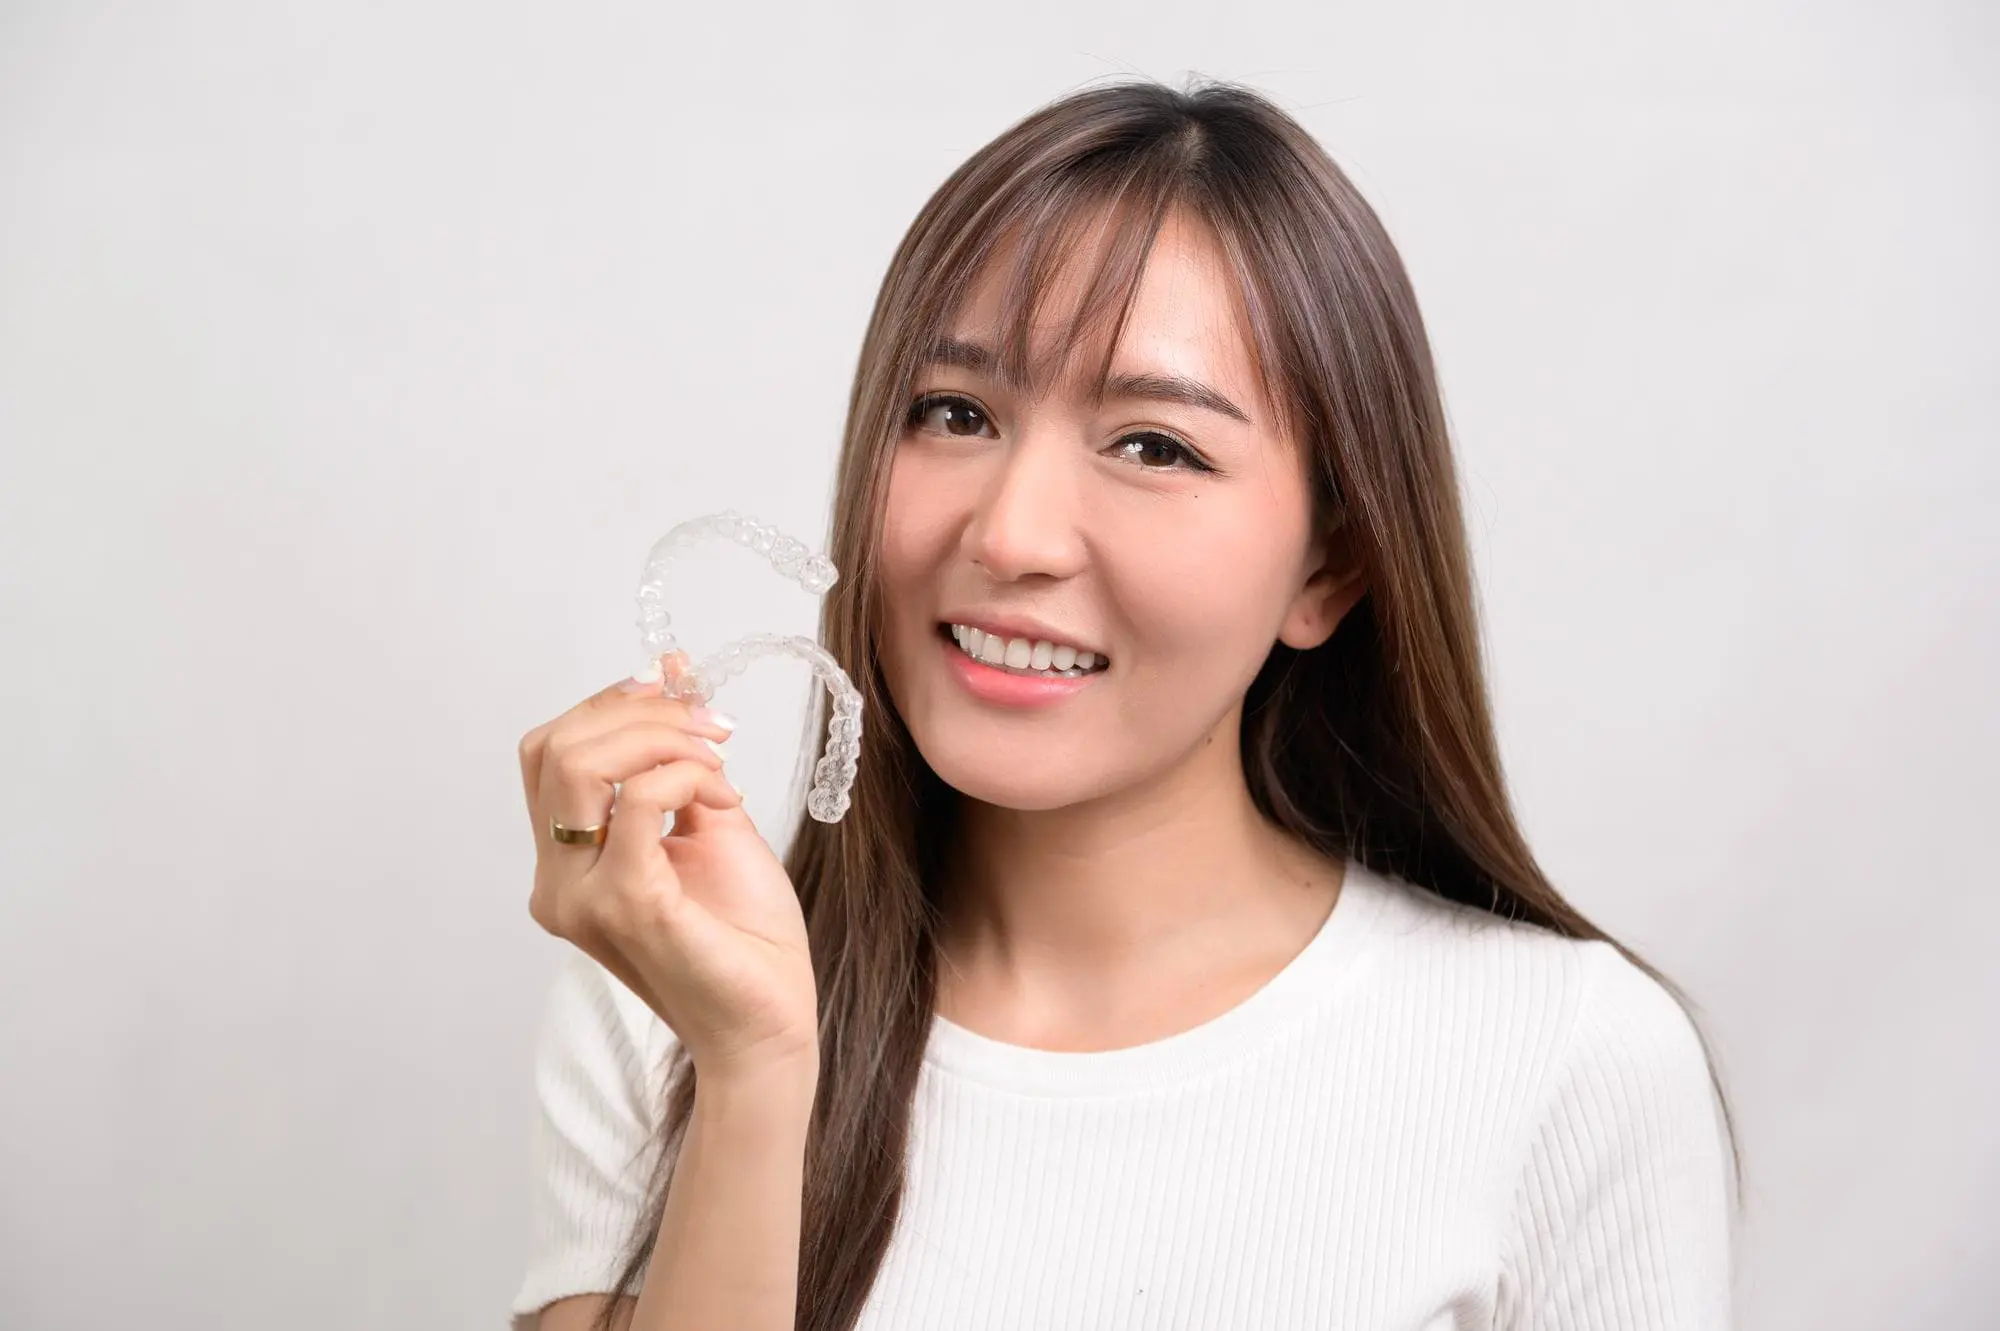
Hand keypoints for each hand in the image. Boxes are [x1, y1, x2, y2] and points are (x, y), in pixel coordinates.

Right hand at [518, 654, 817, 1076]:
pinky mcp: (626, 904)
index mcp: (565, 865)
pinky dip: (686, 776)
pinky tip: (724, 799)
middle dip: (640, 714)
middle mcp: (557, 883)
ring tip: (718, 763)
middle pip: (556, 747)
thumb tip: (671, 668)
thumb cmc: (742, 935)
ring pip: (581, 764)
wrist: (769, 1021)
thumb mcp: (711, 817)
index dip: (611, 706)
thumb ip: (680, 752)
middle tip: (711, 727)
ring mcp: (581, 898)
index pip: (549, 752)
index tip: (680, 698)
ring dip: (662, 739)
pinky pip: (637, 801)